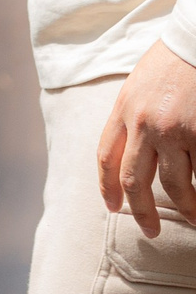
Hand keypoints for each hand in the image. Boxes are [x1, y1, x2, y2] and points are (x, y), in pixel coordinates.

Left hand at [100, 40, 195, 235]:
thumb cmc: (176, 61)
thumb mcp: (141, 85)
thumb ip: (135, 116)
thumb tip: (137, 153)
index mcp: (124, 109)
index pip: (107, 158)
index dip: (108, 187)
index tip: (113, 208)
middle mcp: (144, 123)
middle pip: (135, 179)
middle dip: (141, 211)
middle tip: (151, 231)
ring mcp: (175, 130)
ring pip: (174, 184)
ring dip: (186, 208)